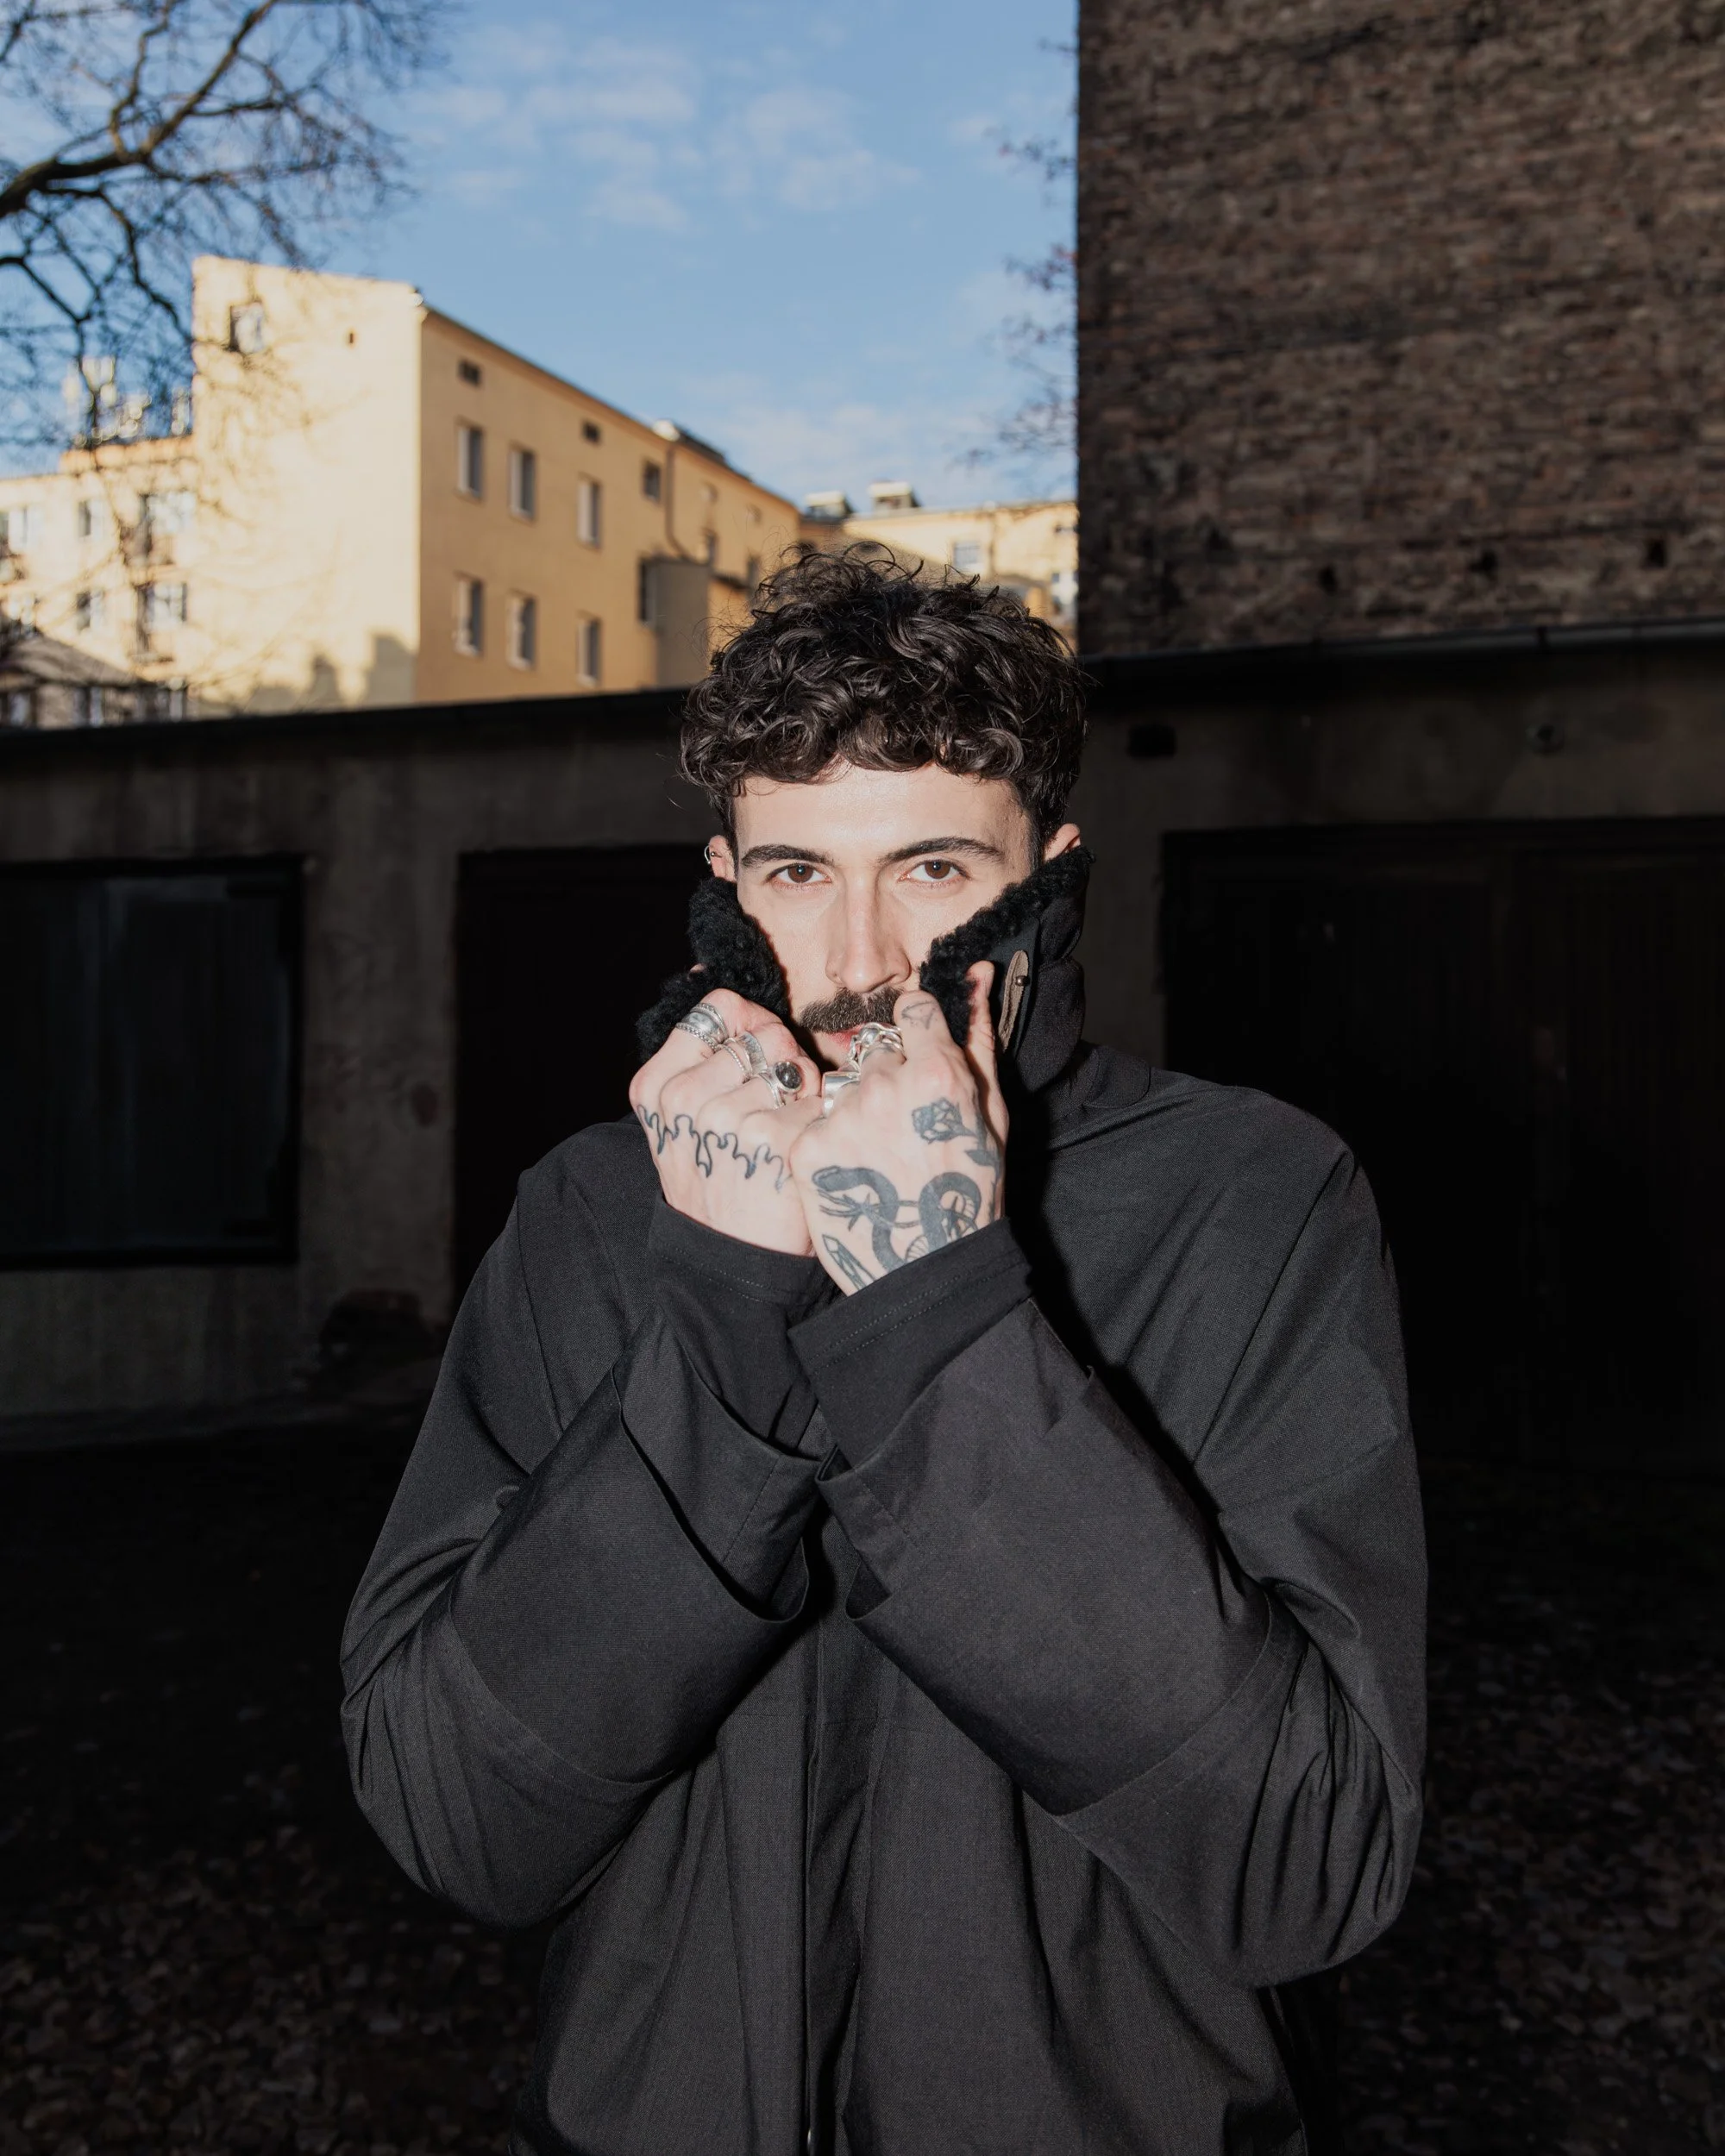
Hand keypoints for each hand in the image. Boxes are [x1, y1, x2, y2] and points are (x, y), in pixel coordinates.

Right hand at [629, 991, 823, 1253]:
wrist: (729, 1260)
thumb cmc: (717, 1183)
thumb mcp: (682, 1125)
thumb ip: (702, 1065)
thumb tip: (740, 1006)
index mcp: (657, 1086)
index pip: (716, 1010)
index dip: (750, 1023)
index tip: (757, 1053)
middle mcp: (686, 1096)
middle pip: (764, 1035)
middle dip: (781, 1064)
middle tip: (771, 1110)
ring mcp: (729, 1117)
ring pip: (795, 1066)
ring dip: (804, 1095)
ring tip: (782, 1138)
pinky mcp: (775, 1138)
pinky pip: (820, 1102)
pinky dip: (820, 1124)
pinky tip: (798, 1156)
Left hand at [789, 964, 1006, 1293]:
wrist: (928, 1273)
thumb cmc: (971, 1192)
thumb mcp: (992, 1115)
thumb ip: (979, 1039)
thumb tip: (977, 974)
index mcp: (938, 1070)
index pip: (912, 1010)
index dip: (915, 1033)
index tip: (917, 1058)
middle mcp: (884, 1085)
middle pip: (874, 1052)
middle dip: (885, 1079)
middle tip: (901, 1130)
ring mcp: (841, 1117)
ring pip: (841, 1089)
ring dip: (854, 1112)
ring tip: (877, 1159)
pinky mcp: (805, 1148)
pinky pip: (813, 1123)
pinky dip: (827, 1144)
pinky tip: (852, 1175)